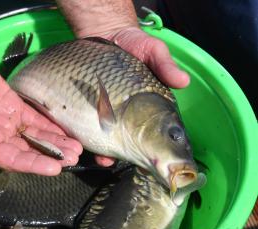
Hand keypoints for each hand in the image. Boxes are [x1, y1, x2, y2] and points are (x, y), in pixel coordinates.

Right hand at [0, 45, 81, 175]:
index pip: (13, 159)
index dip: (34, 164)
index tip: (55, 168)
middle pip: (29, 151)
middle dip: (51, 155)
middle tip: (74, 158)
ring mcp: (7, 122)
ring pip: (35, 136)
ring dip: (55, 143)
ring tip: (76, 147)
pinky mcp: (13, 106)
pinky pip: (34, 119)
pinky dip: (50, 126)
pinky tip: (66, 131)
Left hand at [82, 27, 190, 166]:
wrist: (104, 33)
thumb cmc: (134, 44)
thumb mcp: (152, 50)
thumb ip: (165, 65)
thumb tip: (183, 81)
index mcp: (145, 109)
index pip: (151, 133)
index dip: (150, 149)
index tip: (149, 159)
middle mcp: (125, 115)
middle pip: (126, 142)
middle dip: (122, 155)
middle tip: (115, 162)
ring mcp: (103, 112)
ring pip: (104, 138)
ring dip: (102, 151)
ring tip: (99, 158)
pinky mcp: (85, 106)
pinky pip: (83, 124)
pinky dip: (81, 135)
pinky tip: (79, 141)